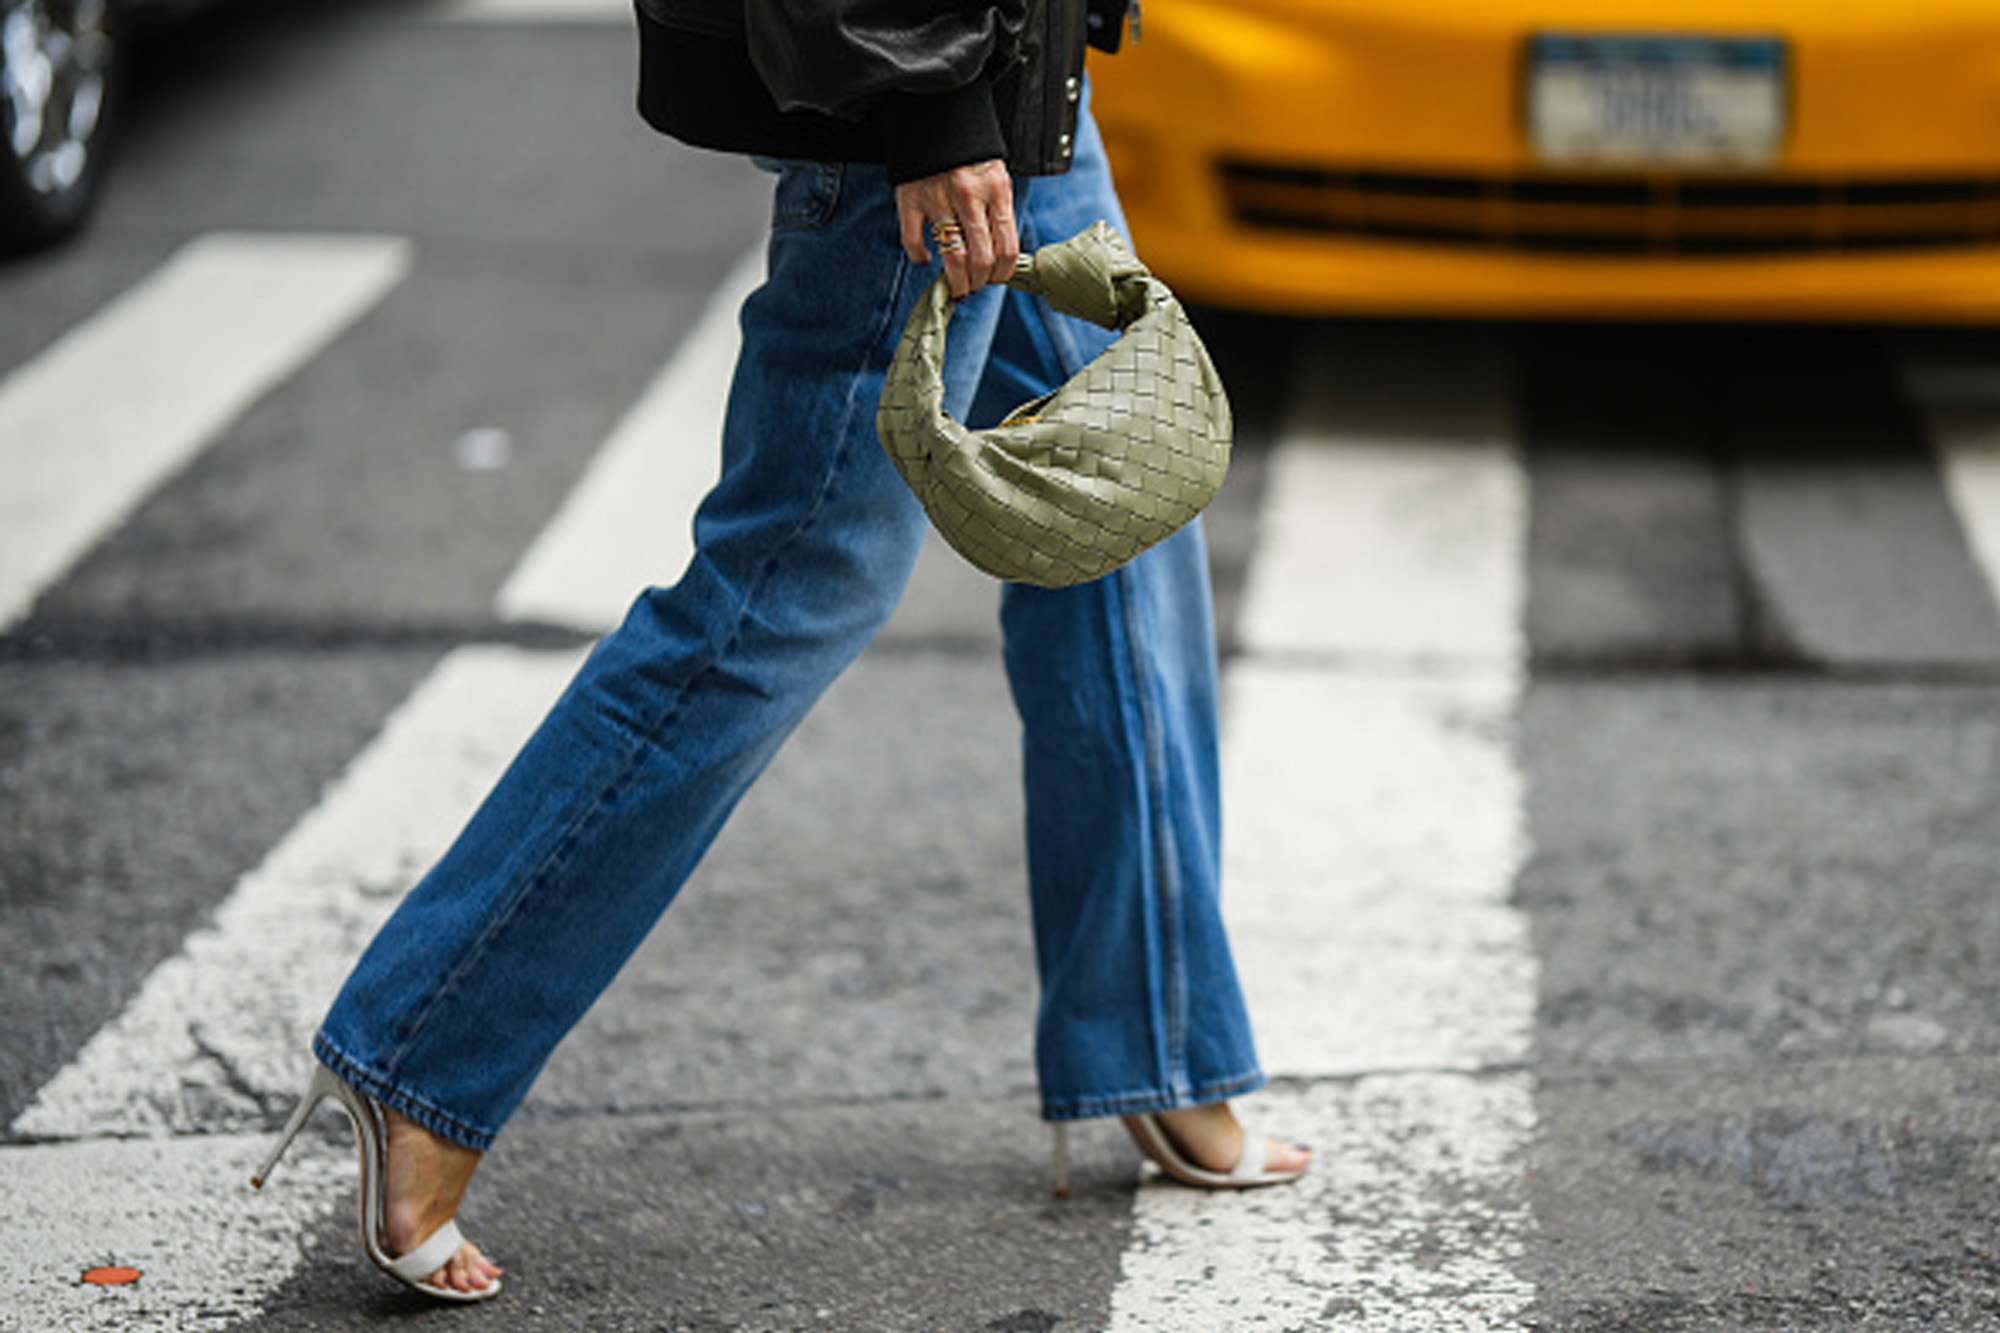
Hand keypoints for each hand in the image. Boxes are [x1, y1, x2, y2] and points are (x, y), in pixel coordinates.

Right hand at [897, 159, 1018, 299]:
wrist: (938, 114)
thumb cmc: (971, 152)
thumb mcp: (997, 176)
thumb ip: (999, 212)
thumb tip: (1002, 255)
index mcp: (996, 191)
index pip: (1006, 248)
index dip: (1003, 273)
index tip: (997, 279)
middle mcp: (969, 197)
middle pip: (981, 259)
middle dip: (980, 282)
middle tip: (976, 286)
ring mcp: (937, 199)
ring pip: (952, 257)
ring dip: (957, 280)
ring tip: (957, 286)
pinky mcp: (910, 199)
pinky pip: (913, 241)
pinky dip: (919, 256)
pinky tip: (925, 258)